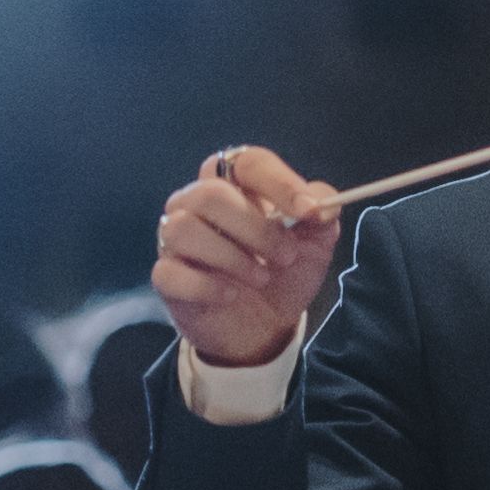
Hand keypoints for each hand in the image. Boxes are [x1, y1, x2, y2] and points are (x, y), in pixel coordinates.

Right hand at [152, 148, 341, 377]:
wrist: (266, 326)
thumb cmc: (284, 272)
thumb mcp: (315, 243)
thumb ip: (322, 217)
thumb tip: (322, 206)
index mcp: (235, 184)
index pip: (246, 162)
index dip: (278, 182)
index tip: (308, 211)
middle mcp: (197, 202)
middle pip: (211, 194)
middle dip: (256, 228)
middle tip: (287, 256)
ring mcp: (175, 238)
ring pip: (184, 228)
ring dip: (232, 256)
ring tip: (261, 278)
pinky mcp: (166, 276)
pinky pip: (170, 271)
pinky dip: (207, 285)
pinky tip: (231, 295)